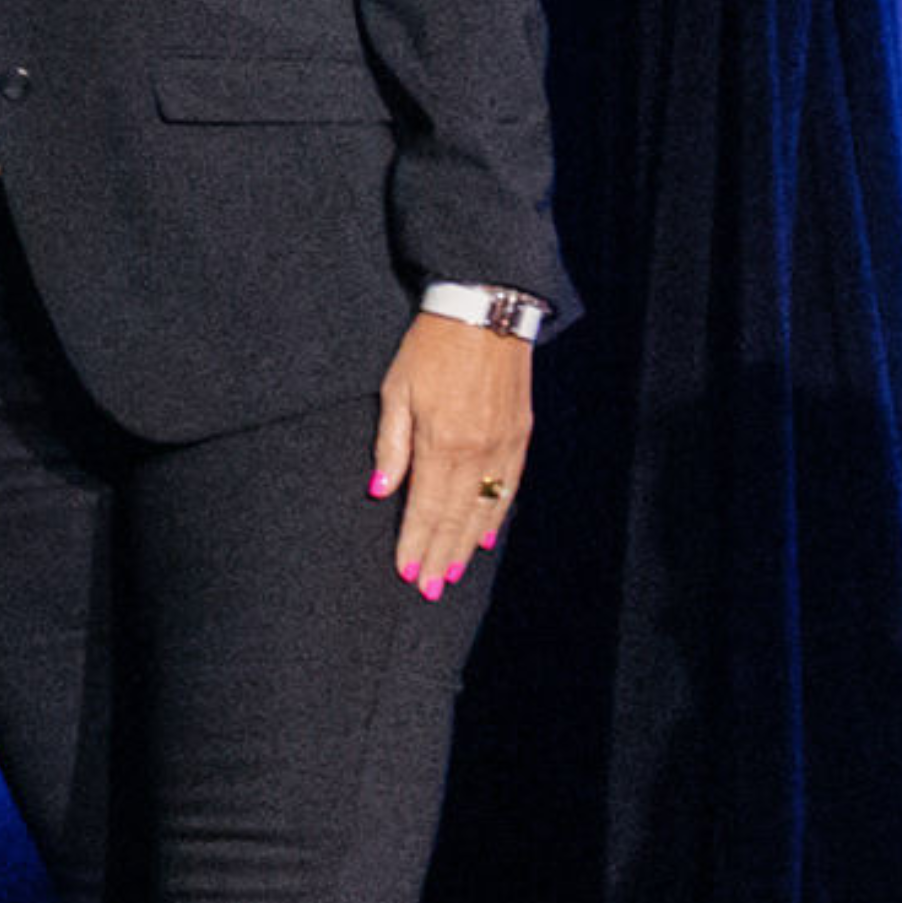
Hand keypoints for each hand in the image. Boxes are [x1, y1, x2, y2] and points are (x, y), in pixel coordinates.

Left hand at [368, 312, 534, 600]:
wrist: (486, 312)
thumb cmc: (431, 347)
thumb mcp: (396, 389)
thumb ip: (391, 444)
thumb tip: (381, 492)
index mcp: (441, 443)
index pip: (426, 509)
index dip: (415, 544)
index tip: (406, 574)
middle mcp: (476, 452)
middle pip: (456, 518)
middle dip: (440, 557)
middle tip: (428, 590)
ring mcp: (503, 445)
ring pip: (485, 509)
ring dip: (467, 546)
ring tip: (452, 575)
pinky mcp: (520, 435)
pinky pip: (508, 487)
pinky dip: (496, 516)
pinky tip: (485, 538)